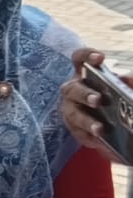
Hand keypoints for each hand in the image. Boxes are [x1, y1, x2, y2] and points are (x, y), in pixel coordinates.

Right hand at [60, 48, 127, 162]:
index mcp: (83, 74)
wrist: (107, 123)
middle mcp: (72, 90)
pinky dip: (89, 137)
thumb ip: (126, 82)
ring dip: (86, 121)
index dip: (86, 56)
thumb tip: (128, 78)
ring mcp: (71, 110)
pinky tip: (100, 141)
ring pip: (74, 114)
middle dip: (85, 94)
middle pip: (73, 89)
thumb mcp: (119, 87)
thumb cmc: (112, 97)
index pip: (79, 59)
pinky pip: (79, 134)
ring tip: (99, 129)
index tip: (100, 59)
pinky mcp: (75, 130)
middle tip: (98, 100)